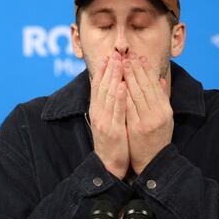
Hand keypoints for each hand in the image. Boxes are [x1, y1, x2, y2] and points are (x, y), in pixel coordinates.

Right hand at [89, 53, 129, 179]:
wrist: (108, 165)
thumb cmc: (112, 143)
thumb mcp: (109, 121)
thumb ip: (111, 106)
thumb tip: (115, 90)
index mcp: (97, 110)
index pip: (98, 86)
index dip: (103, 71)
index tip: (108, 56)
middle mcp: (98, 113)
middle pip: (102, 86)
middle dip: (109, 68)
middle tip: (114, 53)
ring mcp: (104, 121)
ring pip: (108, 95)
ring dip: (113, 77)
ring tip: (118, 63)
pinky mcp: (113, 130)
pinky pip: (116, 111)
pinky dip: (118, 97)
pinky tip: (122, 85)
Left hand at [123, 55, 173, 174]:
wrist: (154, 162)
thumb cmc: (157, 138)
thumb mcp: (165, 118)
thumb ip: (162, 98)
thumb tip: (161, 80)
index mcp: (165, 109)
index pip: (154, 84)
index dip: (146, 70)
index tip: (138, 58)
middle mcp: (159, 113)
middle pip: (146, 86)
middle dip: (136, 69)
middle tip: (127, 56)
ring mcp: (148, 121)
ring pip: (138, 94)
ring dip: (129, 78)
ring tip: (122, 64)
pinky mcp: (138, 128)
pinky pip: (130, 109)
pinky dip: (125, 96)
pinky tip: (120, 85)